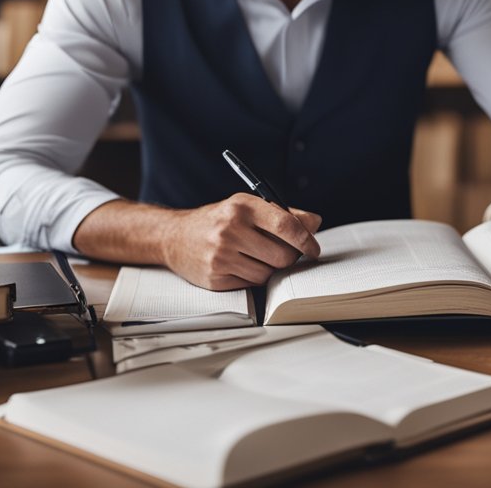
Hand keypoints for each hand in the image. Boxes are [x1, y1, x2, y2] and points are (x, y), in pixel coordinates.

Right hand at [161, 193, 322, 290]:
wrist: (175, 237)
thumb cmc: (218, 220)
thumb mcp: (247, 207)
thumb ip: (283, 214)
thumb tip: (315, 223)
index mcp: (242, 206)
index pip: (285, 225)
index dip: (306, 239)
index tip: (314, 249)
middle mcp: (230, 229)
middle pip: (282, 255)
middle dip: (289, 257)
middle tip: (284, 253)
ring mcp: (221, 256)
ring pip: (268, 273)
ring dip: (270, 268)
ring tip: (256, 256)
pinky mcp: (215, 278)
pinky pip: (251, 284)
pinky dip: (253, 277)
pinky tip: (241, 265)